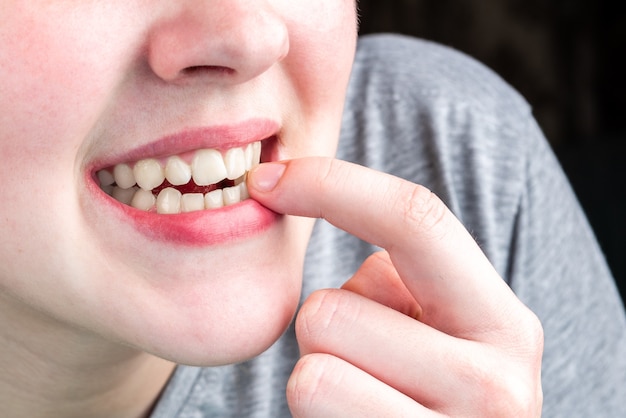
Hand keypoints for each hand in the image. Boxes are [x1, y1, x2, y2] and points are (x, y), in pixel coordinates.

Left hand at [248, 158, 542, 416]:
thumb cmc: (422, 396)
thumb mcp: (434, 331)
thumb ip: (398, 279)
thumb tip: (302, 205)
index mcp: (504, 326)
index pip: (416, 221)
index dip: (331, 184)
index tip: (264, 180)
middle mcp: (497, 387)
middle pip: (334, 310)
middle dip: (324, 331)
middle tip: (361, 366)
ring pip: (312, 370)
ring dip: (319, 379)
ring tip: (360, 402)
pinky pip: (312, 402)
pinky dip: (315, 416)